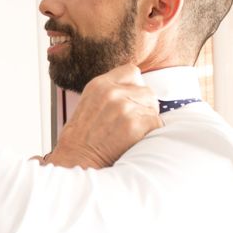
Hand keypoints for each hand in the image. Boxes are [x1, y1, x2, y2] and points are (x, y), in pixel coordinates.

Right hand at [45, 64, 162, 168]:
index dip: (135, 86)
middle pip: (147, 91)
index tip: (131, 100)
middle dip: (144, 106)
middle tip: (131, 123)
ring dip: (147, 120)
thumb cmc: (80, 138)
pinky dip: (150, 134)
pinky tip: (133, 141)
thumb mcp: (89, 104)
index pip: (131, 72)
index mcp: (99, 85)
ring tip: (130, 133)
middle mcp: (112, 92)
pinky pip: (156, 124)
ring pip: (153, 107)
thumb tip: (133, 91)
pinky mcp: (134, 125)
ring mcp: (124, 107)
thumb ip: (110, 94)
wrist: (75, 160)